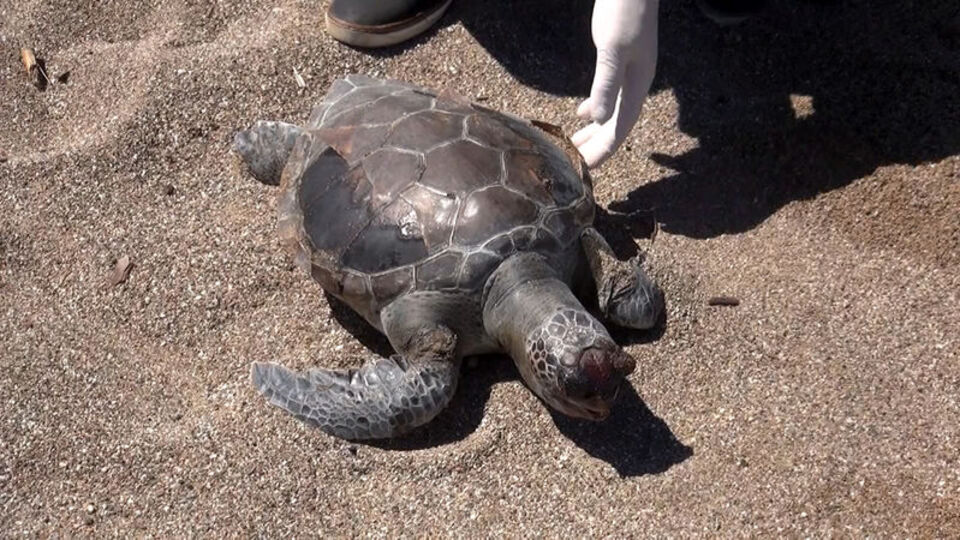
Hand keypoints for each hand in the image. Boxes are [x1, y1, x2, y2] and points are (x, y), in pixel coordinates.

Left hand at [573, 0, 658, 167]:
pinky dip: (595, 108)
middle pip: (616, 125)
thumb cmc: (624, 12)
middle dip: (596, 146)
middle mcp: (635, 83)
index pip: (620, 128)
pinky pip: (608, 94)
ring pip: (611, 112)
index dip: (604, 151)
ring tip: (574, 146)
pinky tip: (581, 114)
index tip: (585, 169)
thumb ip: (606, 84)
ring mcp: (629, 72)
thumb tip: (598, 120)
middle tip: (575, 166)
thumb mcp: (612, 49)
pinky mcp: (619, 61)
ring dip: (594, 131)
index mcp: (637, 84)